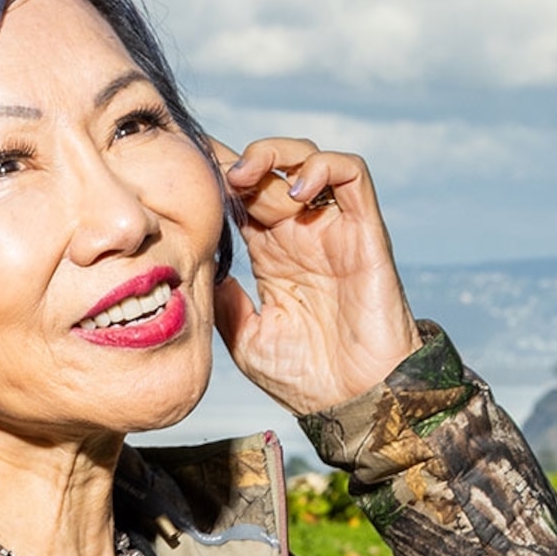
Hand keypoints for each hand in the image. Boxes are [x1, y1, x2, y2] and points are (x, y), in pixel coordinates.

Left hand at [210, 136, 421, 416]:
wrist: (354, 402)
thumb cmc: (306, 379)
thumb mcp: (246, 337)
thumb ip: (224, 298)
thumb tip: (197, 265)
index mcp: (271, 254)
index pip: (244, 196)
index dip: (219, 177)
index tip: (191, 173)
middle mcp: (302, 234)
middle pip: (273, 169)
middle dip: (242, 161)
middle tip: (219, 176)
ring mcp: (333, 229)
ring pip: (310, 159)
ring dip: (278, 153)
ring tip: (249, 176)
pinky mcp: (366, 231)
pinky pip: (353, 175)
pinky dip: (324, 167)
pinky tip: (295, 192)